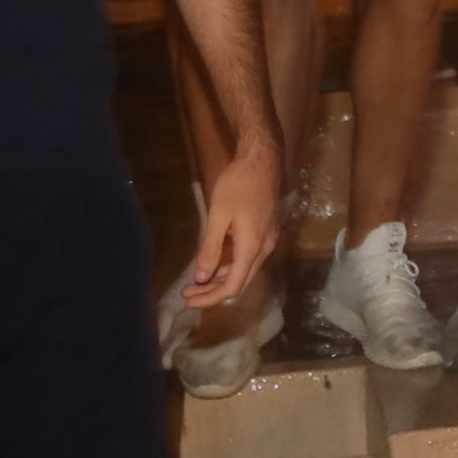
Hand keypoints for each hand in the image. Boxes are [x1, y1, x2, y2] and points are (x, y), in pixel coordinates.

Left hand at [182, 144, 280, 309]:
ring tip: (199, 281)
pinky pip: (250, 259)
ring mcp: (269, 240)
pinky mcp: (268, 232)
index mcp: (252, 247)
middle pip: (241, 283)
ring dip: (223, 280)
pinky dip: (232, 267)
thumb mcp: (219, 215)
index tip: (187, 298)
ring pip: (246, 271)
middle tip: (189, 293)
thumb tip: (201, 278)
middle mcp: (265, 249)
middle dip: (214, 293)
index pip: (232, 287)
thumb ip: (211, 248)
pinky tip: (218, 263)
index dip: (210, 298)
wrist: (263, 159)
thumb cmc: (238, 184)